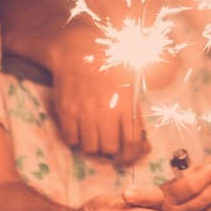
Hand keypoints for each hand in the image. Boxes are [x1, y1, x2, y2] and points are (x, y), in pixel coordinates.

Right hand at [49, 24, 148, 164]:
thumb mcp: (131, 88)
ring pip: (90, 148)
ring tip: (94, 139)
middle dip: (111, 152)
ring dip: (93, 148)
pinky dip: (76, 141)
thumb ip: (136, 118)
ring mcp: (84, 111)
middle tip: (109, 146)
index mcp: (126, 103)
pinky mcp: (66, 110)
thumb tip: (144, 148)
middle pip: (110, 148)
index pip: (132, 141)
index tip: (127, 159)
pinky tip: (80, 131)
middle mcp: (105, 109)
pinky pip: (71, 139)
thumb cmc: (109, 68)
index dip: (131, 156)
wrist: (79, 51)